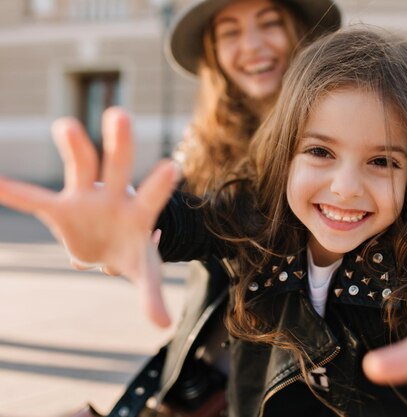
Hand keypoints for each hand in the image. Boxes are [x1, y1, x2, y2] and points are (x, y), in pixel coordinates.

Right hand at [0, 108, 177, 326]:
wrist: (112, 247)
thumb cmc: (134, 253)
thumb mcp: (145, 273)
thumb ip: (152, 294)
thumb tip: (164, 325)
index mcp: (140, 212)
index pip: (153, 196)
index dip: (160, 184)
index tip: (173, 165)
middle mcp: (115, 196)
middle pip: (118, 166)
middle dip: (120, 143)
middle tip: (120, 114)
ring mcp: (86, 197)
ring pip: (81, 165)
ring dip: (74, 145)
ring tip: (66, 125)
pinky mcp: (59, 208)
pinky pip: (32, 199)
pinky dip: (13, 191)